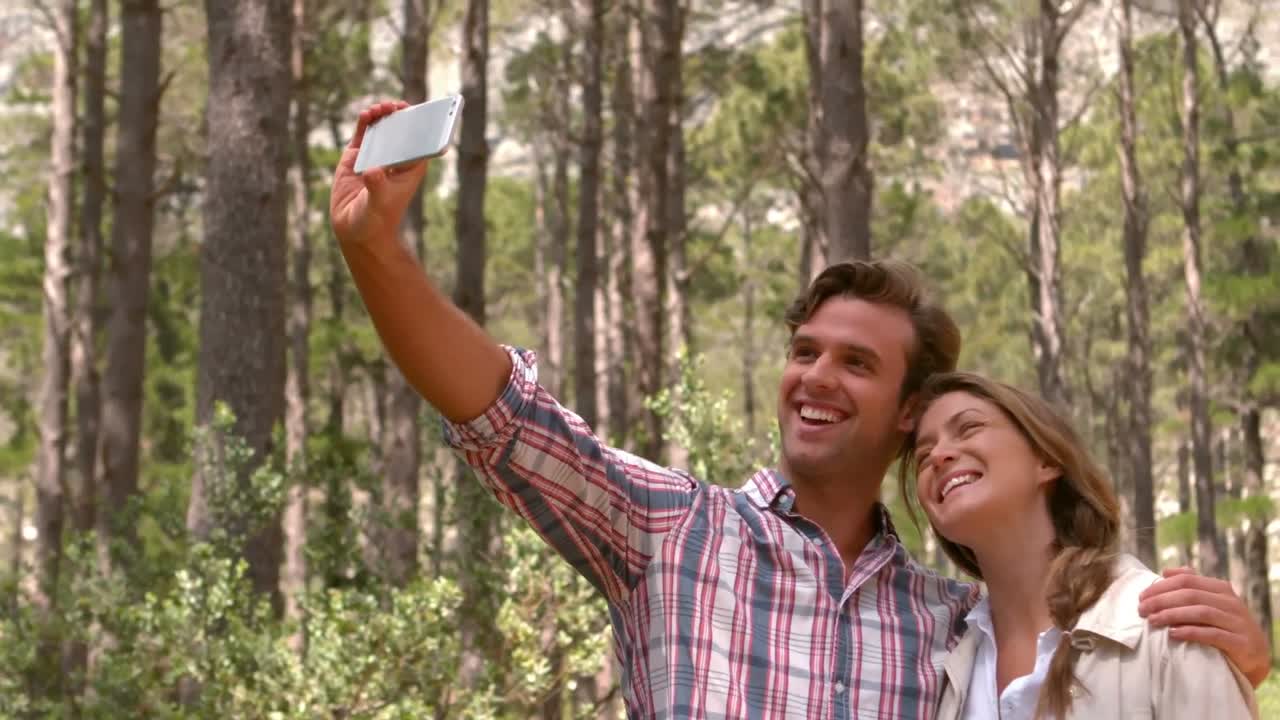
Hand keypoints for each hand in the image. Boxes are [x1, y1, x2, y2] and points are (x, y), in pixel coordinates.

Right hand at [329, 101, 429, 245]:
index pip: (420, 142)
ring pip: (382, 129)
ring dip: (382, 115)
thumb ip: (376, 187)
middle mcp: (394, 160)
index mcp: (409, 169)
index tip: (417, 112)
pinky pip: (363, 135)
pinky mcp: (356, 158)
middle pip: (401, 131)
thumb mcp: (378, 204)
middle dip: (399, 116)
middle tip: (396, 106)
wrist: (356, 230)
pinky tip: (366, 114)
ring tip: (380, 108)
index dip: (421, 125)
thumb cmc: (375, 220)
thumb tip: (372, 171)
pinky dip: (365, 123)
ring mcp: (375, 157)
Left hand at [1139, 566, 1271, 686]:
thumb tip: (1165, 571)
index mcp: (1221, 588)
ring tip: (1152, 620)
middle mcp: (1230, 602)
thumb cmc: (1224, 625)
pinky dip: (1190, 632)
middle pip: (1190, 595)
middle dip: (1161, 601)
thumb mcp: (1211, 602)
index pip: (1186, 580)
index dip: (1161, 587)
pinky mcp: (1240, 642)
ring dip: (1172, 615)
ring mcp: (1237, 622)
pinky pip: (1212, 634)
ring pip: (1200, 612)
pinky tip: (1172, 634)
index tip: (1141, 597)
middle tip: (1141, 610)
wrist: (1254, 654)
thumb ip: (1191, 585)